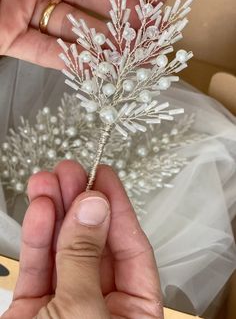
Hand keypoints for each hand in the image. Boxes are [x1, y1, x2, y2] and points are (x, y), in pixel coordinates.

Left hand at [0, 0, 157, 68]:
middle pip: (87, 0)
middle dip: (122, 16)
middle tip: (152, 31)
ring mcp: (21, 9)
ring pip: (71, 29)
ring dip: (104, 42)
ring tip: (137, 54)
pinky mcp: (6, 38)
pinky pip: (46, 51)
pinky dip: (74, 60)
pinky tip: (103, 66)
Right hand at [2, 161, 162, 317]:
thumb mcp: (83, 311)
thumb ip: (85, 258)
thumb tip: (93, 208)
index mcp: (132, 313)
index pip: (132, 249)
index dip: (118, 208)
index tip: (104, 176)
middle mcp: (101, 305)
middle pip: (95, 242)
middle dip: (81, 202)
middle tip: (73, 171)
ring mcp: (66, 304)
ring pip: (63, 248)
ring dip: (55, 211)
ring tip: (50, 179)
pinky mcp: (34, 306)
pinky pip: (38, 265)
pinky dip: (37, 235)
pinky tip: (40, 207)